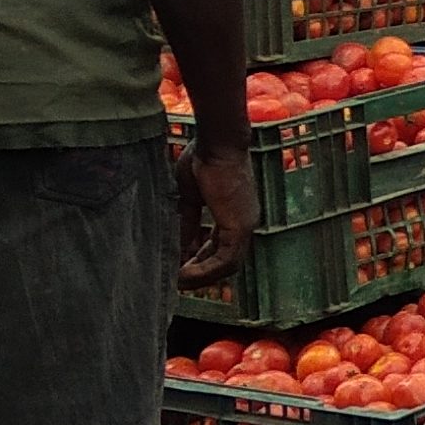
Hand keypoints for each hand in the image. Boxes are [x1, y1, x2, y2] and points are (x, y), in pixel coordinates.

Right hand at [175, 147, 258, 287]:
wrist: (216, 144)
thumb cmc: (203, 160)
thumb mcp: (191, 197)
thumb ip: (188, 221)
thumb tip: (179, 244)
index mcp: (235, 213)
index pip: (221, 246)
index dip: (202, 260)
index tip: (181, 267)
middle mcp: (245, 222)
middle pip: (226, 260)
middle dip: (201, 272)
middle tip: (179, 281)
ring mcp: (245, 226)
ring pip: (227, 266)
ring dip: (202, 277)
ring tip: (178, 281)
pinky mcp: (240, 227)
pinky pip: (224, 260)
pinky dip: (204, 271)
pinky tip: (184, 274)